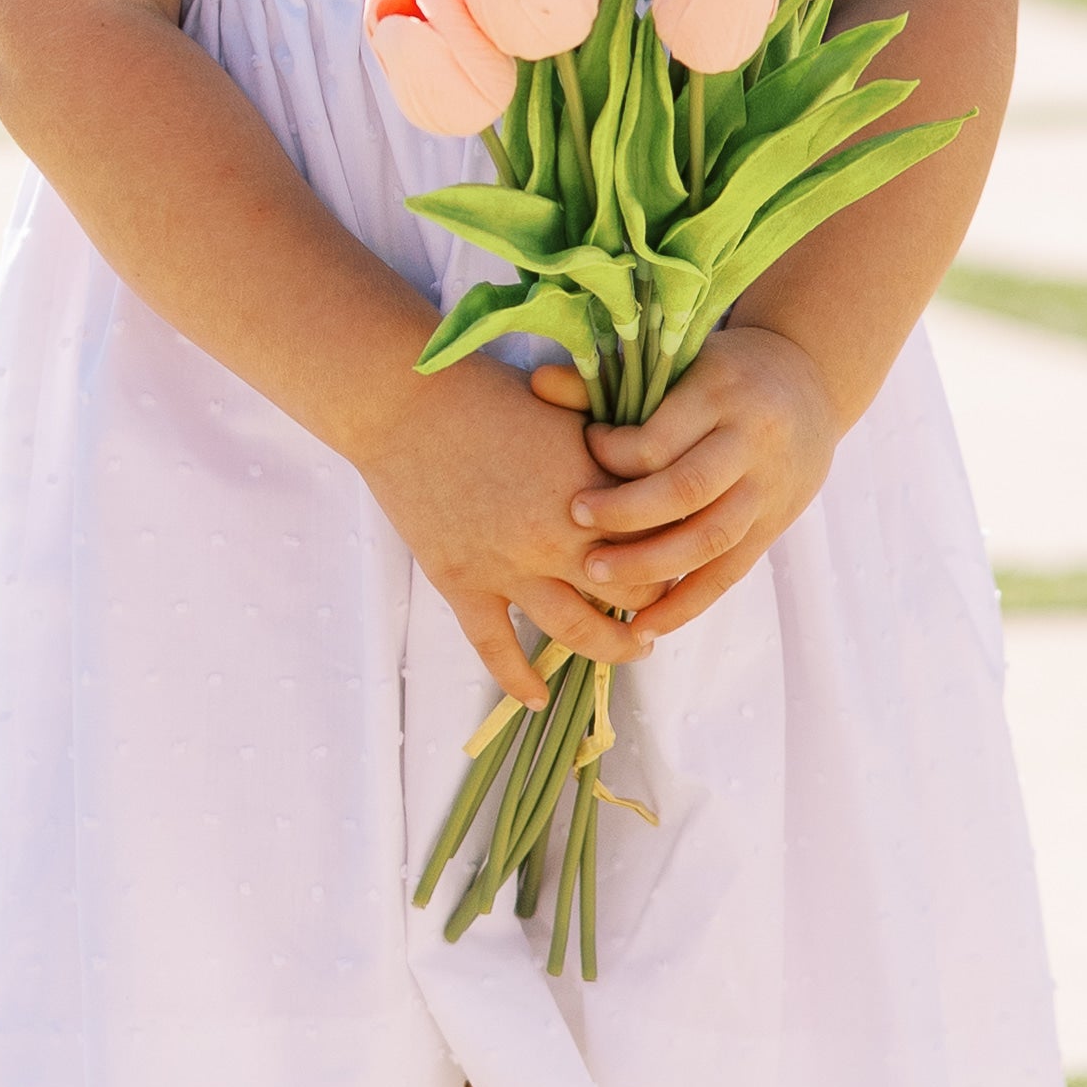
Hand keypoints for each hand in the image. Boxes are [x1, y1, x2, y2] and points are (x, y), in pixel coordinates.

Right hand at [353, 352, 661, 706]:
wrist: (402, 401)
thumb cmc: (484, 389)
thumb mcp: (566, 407)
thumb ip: (608, 445)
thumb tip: (647, 465)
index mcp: (593, 488)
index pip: (660, 535)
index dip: (678, 546)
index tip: (684, 550)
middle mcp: (559, 536)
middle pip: (632, 590)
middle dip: (656, 600)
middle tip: (665, 605)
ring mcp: (509, 566)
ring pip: (578, 630)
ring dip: (612, 646)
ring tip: (632, 650)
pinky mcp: (463, 583)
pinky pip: (496, 648)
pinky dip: (519, 678)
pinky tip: (537, 697)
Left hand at [532, 323, 840, 632]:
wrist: (809, 383)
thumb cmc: (723, 369)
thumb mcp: (676, 361)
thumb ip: (606, 382)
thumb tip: (537, 386)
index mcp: (722, 394)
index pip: (661, 439)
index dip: (613, 454)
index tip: (583, 449)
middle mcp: (752, 441)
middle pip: (686, 490)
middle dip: (625, 514)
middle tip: (575, 519)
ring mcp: (768, 488)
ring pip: (709, 538)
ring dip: (650, 566)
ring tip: (596, 578)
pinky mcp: (774, 524)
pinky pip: (729, 573)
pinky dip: (686, 604)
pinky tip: (645, 624)